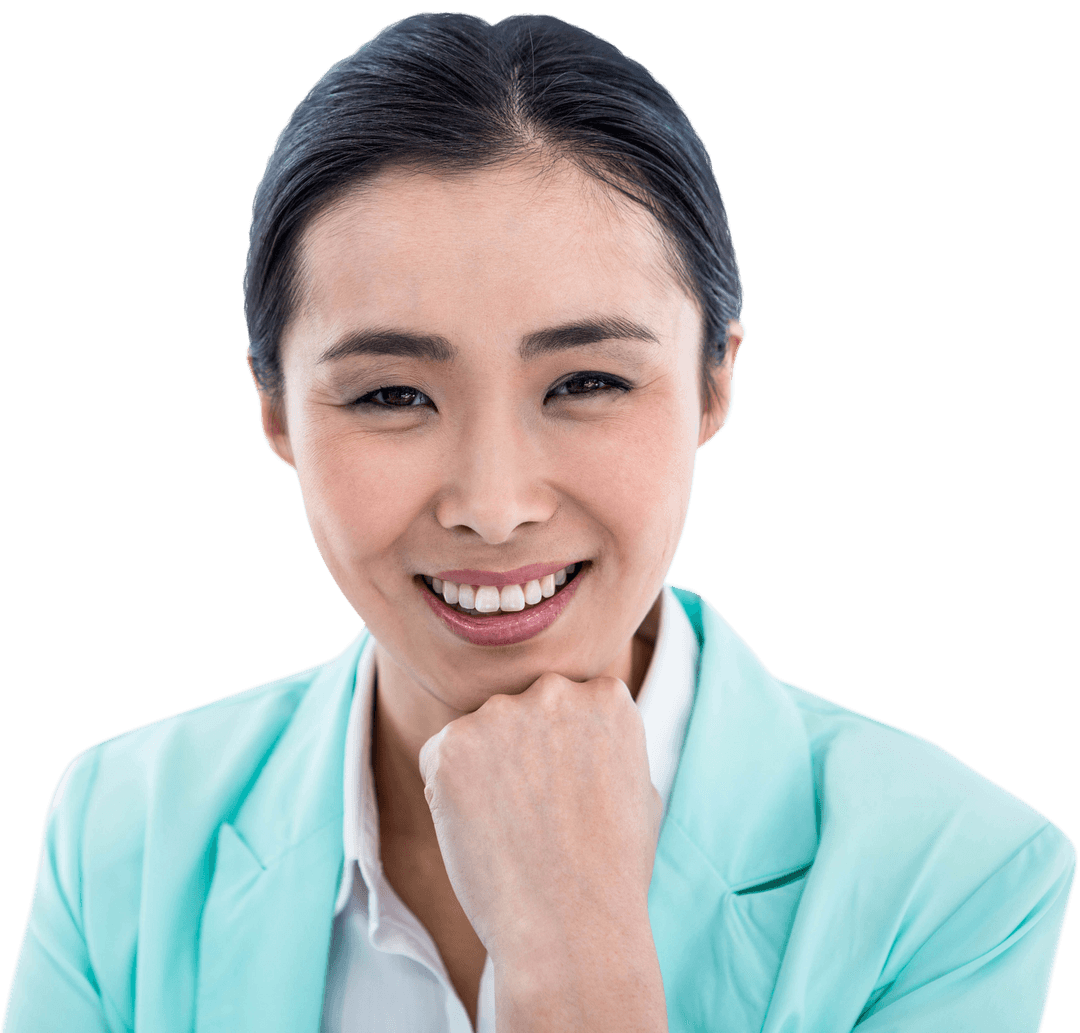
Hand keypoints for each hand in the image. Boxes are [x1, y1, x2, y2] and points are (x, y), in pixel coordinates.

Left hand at [418, 672, 666, 1030]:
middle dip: (520, 751)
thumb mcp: (637, 789)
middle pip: (522, 711)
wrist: (571, 928)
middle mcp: (556, 691)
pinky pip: (439, 757)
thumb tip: (582, 729)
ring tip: (510, 829)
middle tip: (534, 815)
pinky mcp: (452, 744)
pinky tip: (480, 831)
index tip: (568, 794)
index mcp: (607, 697)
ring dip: (484, 769)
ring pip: (479, 733)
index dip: (563, 753)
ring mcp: (501, 713)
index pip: (570, 704)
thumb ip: (606, 744)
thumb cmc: (611, 872)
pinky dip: (448, 791)